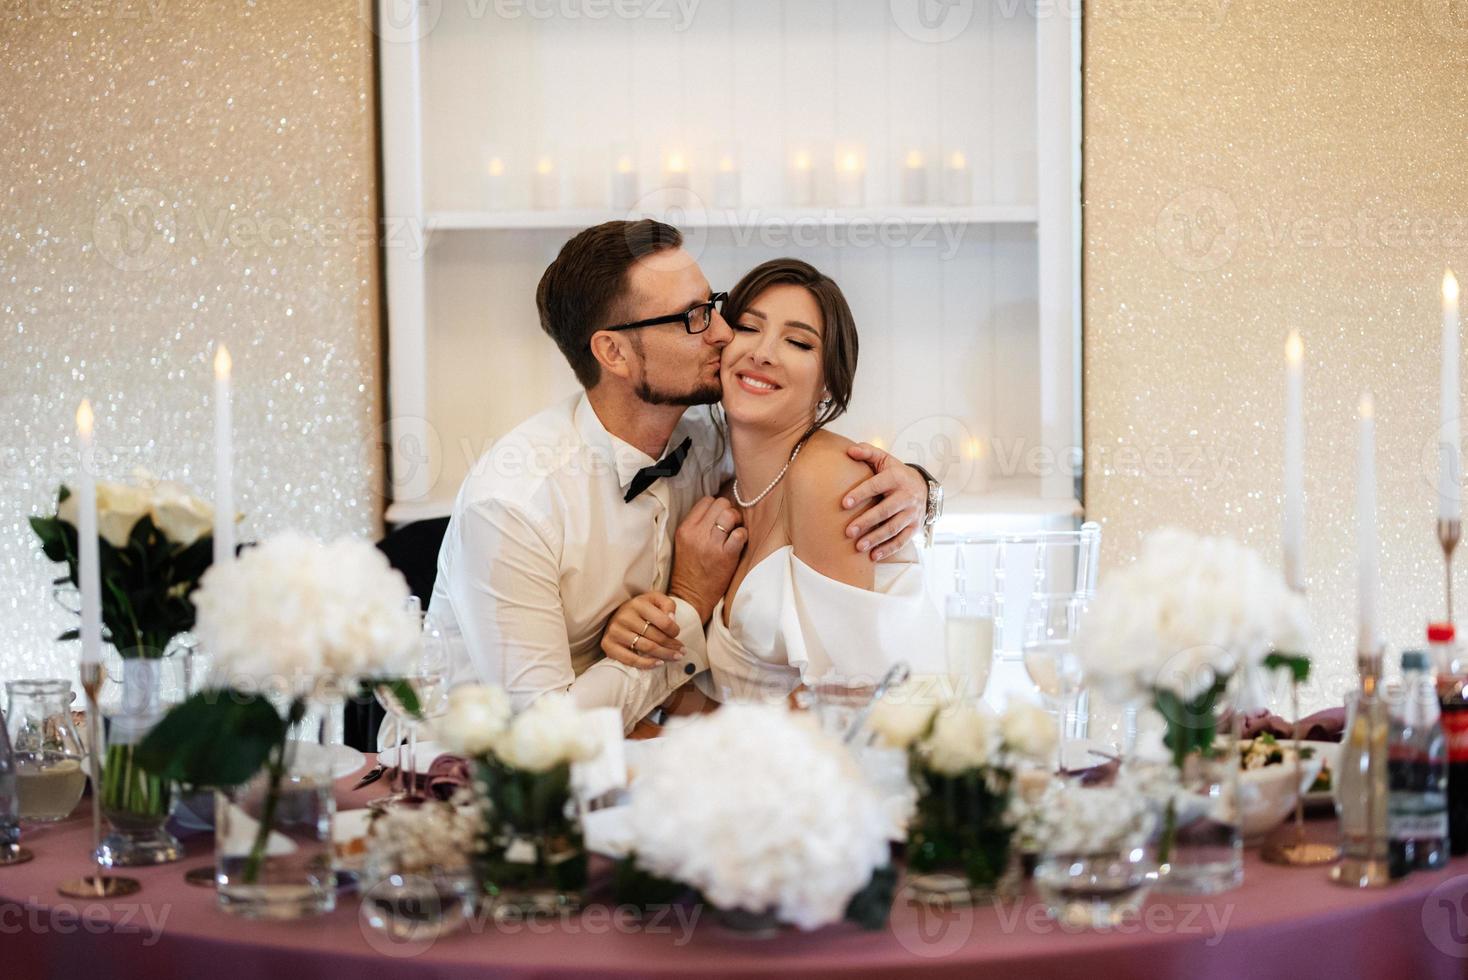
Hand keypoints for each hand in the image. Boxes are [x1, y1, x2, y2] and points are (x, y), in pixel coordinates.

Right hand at [601, 592, 682, 669]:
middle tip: (681, 651)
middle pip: (656, 637)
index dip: (674, 631)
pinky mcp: (608, 645)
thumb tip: (672, 620)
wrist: (617, 613)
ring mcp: (615, 631)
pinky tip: (659, 663)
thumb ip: (668, 605)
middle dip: (672, 646)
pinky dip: (647, 664)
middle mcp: (624, 617)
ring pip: (647, 648)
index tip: (677, 635)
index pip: (664, 621)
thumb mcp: (656, 599)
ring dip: (664, 655)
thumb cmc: (641, 608)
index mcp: (638, 604)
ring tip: (675, 657)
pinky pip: (631, 659)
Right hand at [668, 495, 746, 622]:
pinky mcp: (726, 556)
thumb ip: (697, 525)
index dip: (716, 507)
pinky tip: (738, 544)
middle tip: (729, 525)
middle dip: (728, 511)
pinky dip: (742, 536)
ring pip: (730, 514)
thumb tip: (718, 509)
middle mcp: (697, 533)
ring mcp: (712, 544)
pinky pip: (740, 534)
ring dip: (736, 522)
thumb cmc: (690, 569)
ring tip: (733, 532)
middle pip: (721, 503)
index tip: (719, 517)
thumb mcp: (685, 543)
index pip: (706, 501)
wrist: (691, 597)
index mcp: (685, 528)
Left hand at [842, 443, 927, 560]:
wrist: (923, 487)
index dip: (860, 494)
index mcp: (896, 478)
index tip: (844, 504)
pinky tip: (873, 556)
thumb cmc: (895, 473)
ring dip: (876, 539)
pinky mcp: (915, 527)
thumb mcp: (884, 459)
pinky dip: (888, 549)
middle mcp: (906, 496)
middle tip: (848, 531)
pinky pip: (902, 540)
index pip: (876, 485)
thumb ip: (867, 452)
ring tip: (858, 547)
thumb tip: (849, 450)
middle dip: (866, 522)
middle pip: (885, 511)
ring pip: (893, 528)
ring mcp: (912, 513)